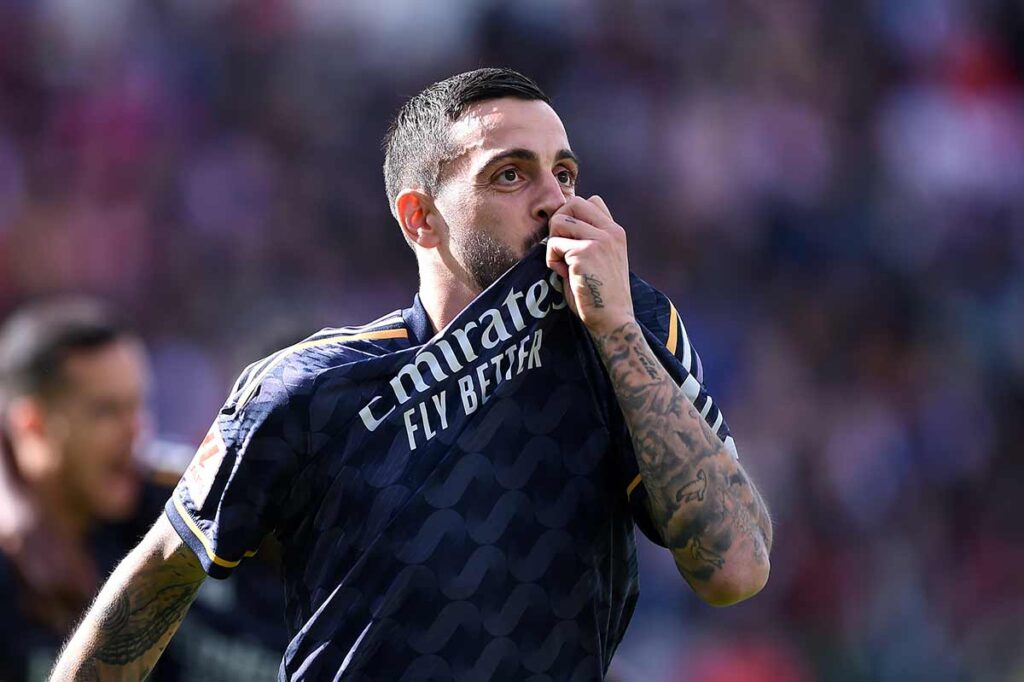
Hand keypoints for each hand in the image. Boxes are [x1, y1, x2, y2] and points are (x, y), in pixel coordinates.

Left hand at [546, 196, 634, 335]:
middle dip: (559, 223)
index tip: (572, 241)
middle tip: (562, 248)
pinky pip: (553, 245)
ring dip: (554, 242)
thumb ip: (586, 239)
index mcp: (615, 232)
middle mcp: (610, 231)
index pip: (590, 201)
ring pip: (559, 220)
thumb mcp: (600, 259)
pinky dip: (552, 260)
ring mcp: (599, 240)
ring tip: (563, 263)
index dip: (573, 217)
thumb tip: (556, 225)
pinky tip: (565, 275)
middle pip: (573, 203)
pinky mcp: (585, 252)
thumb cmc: (600, 294)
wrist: (613, 320)